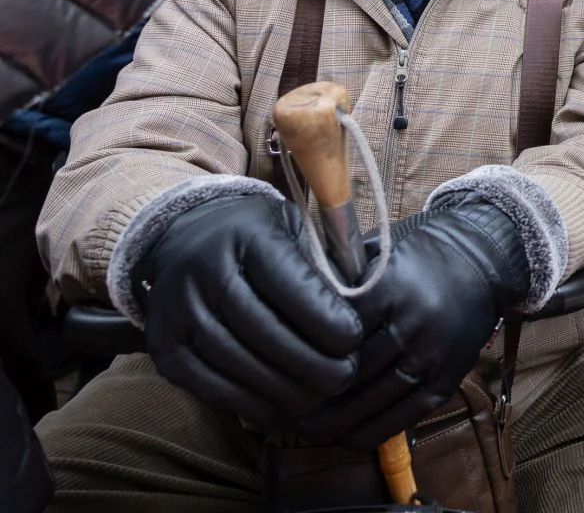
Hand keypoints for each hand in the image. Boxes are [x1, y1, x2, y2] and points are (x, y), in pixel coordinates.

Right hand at [137, 193, 362, 432]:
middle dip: (311, 362)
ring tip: (318, 398)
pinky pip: (209, 385)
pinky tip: (279, 408)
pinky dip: (248, 402)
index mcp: (247, 236)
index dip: (325, 319)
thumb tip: (364, 310)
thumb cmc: (257, 236)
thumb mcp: (294, 230)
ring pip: (238, 363)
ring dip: (283, 389)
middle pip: (265, 331)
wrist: (183, 236)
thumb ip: (323, 267)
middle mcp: (205, 272)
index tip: (353, 339)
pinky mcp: (164, 347)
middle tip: (344, 378)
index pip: (291, 285)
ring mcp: (178, 312)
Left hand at [298, 197, 530, 448]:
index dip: (300, 355)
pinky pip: (402, 418)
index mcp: (392, 287)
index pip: (333, 333)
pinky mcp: (447, 379)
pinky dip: (369, 433)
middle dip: (310, 397)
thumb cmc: (417, 254)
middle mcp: (415, 323)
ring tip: (303, 427)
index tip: (271, 368)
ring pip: (372, 403)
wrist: (483, 261)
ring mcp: (434, 355)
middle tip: (277, 407)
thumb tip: (278, 305)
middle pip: (350, 374)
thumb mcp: (374, 252)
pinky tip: (344, 437)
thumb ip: (333, 279)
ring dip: (333, 423)